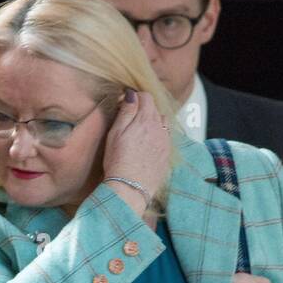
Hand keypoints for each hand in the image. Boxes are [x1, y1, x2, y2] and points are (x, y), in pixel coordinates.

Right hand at [100, 88, 171, 208]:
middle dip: (143, 108)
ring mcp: (165, 141)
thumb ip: (126, 111)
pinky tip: (146, 144)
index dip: (135, 97)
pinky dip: (157, 135)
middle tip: (129, 118)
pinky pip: (165, 137)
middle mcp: (160, 128)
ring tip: (140, 131)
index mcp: (146, 120)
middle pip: (155, 108)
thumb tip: (131, 94)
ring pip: (162, 122)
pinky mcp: (167, 154)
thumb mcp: (116, 133)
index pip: (146, 96)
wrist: (130, 188)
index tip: (125, 104)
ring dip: (152, 121)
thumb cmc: (118, 161)